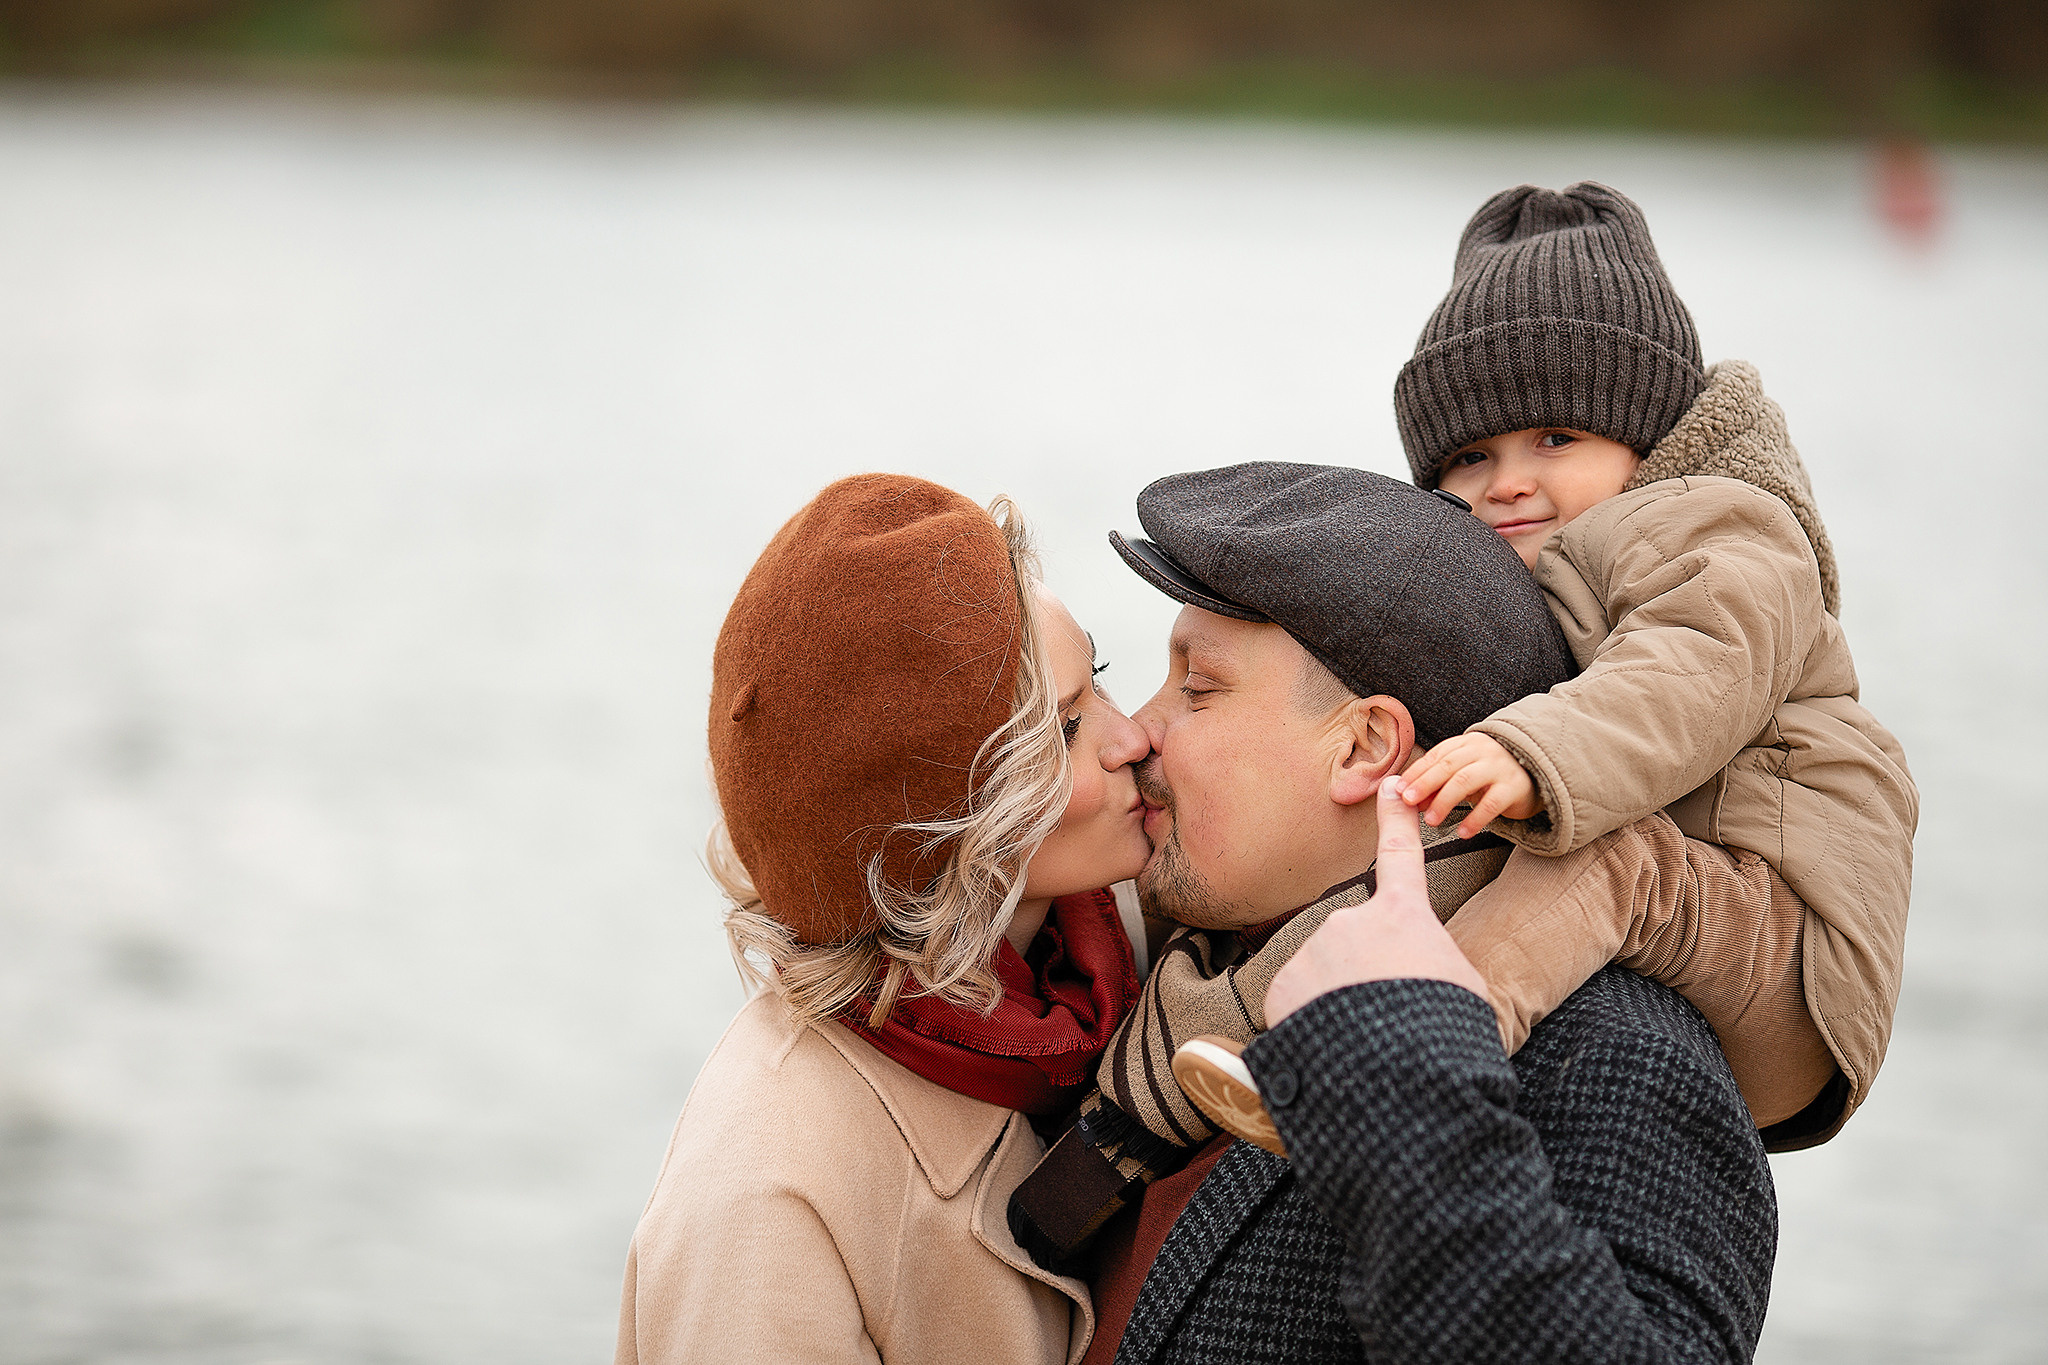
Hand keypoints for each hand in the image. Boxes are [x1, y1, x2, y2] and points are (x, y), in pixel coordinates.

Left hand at [1264, 778, 1489, 1025]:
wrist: (1404, 1076)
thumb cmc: (1444, 1033)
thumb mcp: (1458, 984)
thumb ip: (1426, 959)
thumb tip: (1406, 965)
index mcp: (1404, 916)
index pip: (1401, 857)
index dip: (1395, 820)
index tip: (1391, 786)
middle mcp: (1352, 921)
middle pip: (1354, 948)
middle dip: (1364, 980)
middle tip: (1387, 1018)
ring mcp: (1313, 951)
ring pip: (1323, 979)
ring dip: (1338, 1006)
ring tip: (1363, 1038)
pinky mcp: (1282, 986)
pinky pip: (1296, 1005)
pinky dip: (1312, 1026)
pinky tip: (1333, 1046)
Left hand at [1400, 733, 1540, 837]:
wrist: (1534, 777)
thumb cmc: (1489, 777)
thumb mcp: (1462, 776)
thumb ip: (1437, 786)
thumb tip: (1408, 801)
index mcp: (1465, 744)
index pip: (1436, 755)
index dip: (1416, 772)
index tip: (1398, 789)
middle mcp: (1482, 751)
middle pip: (1448, 765)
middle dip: (1425, 783)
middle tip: (1407, 802)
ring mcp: (1499, 767)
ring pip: (1466, 781)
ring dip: (1444, 801)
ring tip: (1431, 820)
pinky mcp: (1515, 787)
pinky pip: (1491, 804)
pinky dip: (1474, 819)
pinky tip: (1462, 832)